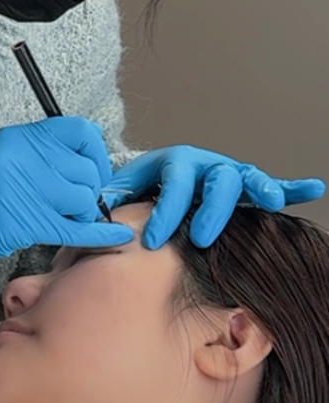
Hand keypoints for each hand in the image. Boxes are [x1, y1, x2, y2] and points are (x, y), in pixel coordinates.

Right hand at [0, 117, 132, 284]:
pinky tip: (117, 237)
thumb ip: (31, 155)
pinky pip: (74, 228)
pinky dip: (99, 235)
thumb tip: (77, 165)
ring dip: (83, 214)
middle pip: (85, 170)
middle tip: (78, 205)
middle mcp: (21, 158)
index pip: (78, 131)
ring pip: (82, 199)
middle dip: (90, 191)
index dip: (95, 153)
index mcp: (16, 138)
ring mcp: (21, 189)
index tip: (92, 171)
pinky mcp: (19, 223)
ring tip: (67, 221)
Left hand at [101, 148, 325, 248]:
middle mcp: (205, 165)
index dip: (163, 212)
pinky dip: (292, 186)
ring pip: (246, 179)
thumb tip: (95, 215)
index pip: (173, 185)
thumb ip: (109, 200)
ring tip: (270, 202)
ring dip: (260, 189)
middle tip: (200, 238)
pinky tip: (313, 188)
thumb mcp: (120, 189)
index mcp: (174, 163)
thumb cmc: (138, 187)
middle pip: (216, 181)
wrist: (152, 175)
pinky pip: (271, 183)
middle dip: (211, 210)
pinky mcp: (243, 185)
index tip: (151, 240)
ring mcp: (227, 174)